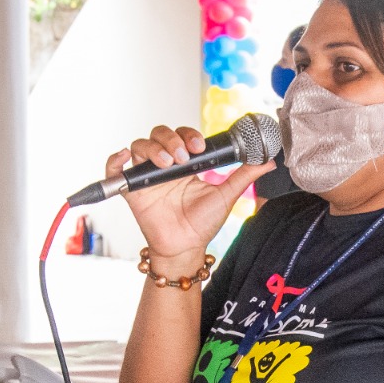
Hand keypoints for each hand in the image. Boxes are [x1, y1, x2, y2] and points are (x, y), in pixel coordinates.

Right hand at [108, 125, 274, 263]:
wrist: (186, 248)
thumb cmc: (202, 224)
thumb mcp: (226, 195)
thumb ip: (245, 176)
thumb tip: (269, 160)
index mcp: (185, 164)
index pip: (181, 135)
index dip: (188, 134)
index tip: (199, 146)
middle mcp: (164, 166)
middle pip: (158, 135)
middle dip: (171, 139)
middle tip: (185, 156)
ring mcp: (146, 177)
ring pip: (140, 147)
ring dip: (153, 149)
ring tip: (168, 163)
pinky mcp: (132, 191)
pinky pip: (115, 170)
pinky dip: (115, 161)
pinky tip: (125, 157)